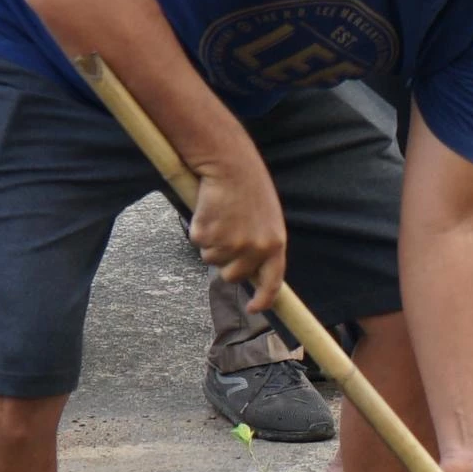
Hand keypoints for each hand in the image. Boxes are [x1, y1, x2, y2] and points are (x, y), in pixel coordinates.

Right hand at [189, 153, 289, 305]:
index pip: (273, 282)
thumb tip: (253, 272)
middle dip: (224, 262)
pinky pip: (197, 242)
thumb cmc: (249, 188)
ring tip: (220, 214)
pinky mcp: (207, 235)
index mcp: (275, 244)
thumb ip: (263, 245)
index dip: (263, 299)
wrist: (230, 164)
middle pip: (232, 276)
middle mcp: (254, 248)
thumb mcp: (267, 218)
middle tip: (226, 233)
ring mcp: (229, 243)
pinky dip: (198, 228)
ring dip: (211, 241)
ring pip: (211, 259)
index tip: (254, 308)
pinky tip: (209, 209)